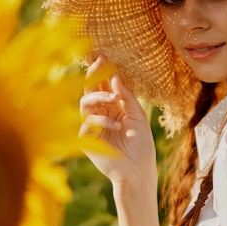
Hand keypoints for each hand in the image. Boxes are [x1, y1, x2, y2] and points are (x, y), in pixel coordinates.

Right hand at [79, 55, 156, 185]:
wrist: (138, 168)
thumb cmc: (141, 143)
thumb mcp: (138, 115)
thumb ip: (126, 96)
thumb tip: (114, 76)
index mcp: (113, 106)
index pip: (103, 85)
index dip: (101, 71)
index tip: (103, 56)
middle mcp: (100, 113)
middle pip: (91, 90)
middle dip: (93, 75)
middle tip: (98, 63)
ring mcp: (92, 125)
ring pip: (85, 102)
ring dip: (98, 97)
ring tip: (113, 100)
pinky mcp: (86, 138)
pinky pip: (87, 122)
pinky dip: (101, 121)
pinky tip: (116, 126)